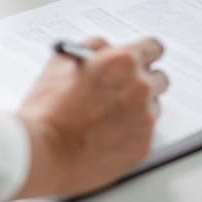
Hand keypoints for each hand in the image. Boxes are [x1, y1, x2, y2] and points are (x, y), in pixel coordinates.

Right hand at [15, 37, 167, 198]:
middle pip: (159, 78)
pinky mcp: (143, 146)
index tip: (143, 59)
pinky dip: (132, 132)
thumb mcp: (62, 62)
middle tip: (124, 89)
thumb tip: (105, 49)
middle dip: (144, 81)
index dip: (145, 53)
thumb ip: (92, 48)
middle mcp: (140, 88)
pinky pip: (146, 133)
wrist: (42, 153)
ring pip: (153, 107)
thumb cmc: (48, 109)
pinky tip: (107, 135)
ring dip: (139, 108)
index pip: (154, 48)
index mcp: (123, 62)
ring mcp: (145, 119)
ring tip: (109, 117)